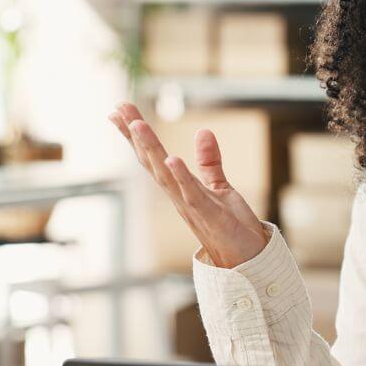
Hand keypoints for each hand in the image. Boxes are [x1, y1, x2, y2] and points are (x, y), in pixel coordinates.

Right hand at [108, 102, 268, 268]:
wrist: (246, 257)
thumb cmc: (230, 225)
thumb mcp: (219, 187)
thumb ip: (209, 161)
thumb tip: (204, 131)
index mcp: (179, 188)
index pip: (153, 158)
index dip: (136, 136)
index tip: (118, 112)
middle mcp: (178, 196)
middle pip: (151, 162)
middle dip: (135, 136)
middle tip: (118, 108)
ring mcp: (190, 206)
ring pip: (165, 175)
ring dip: (151, 151)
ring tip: (138, 125)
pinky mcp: (210, 215)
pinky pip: (192, 194)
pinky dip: (181, 178)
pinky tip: (171, 159)